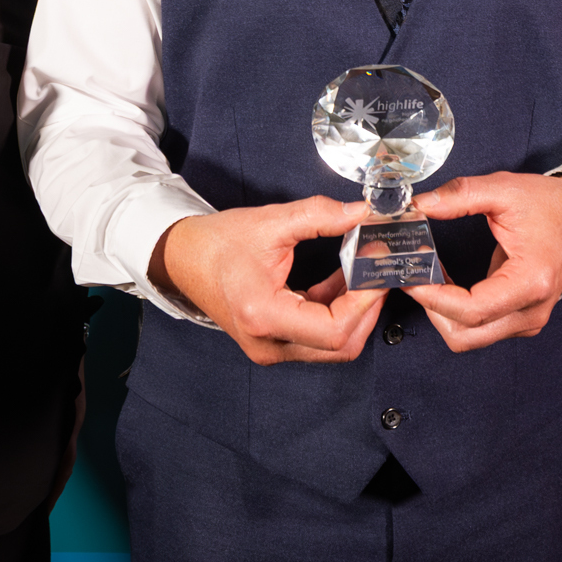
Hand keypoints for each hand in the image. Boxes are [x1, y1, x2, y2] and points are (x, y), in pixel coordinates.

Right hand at [150, 198, 386, 364]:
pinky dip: (338, 312)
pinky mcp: (274, 343)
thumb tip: (361, 212)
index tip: (376, 267)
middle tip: (379, 270)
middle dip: (368, 308)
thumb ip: (319, 215)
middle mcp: (268, 344)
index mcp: (264, 316)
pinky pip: (319, 338)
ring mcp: (271, 348)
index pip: (334, 329)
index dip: (365, 301)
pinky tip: (343, 280)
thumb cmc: (217, 244)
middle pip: (340, 346)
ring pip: (333, 346)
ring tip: (364, 272)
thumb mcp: (270, 222)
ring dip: (356, 311)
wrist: (182, 258)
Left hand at [404, 172, 561, 351]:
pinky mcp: (522, 319)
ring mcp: (528, 320)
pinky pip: (479, 329)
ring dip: (442, 313)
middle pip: (466, 335)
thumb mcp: (505, 190)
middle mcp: (532, 310)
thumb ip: (461, 196)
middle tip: (414, 276)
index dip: (434, 297)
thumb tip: (421, 205)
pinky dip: (456, 312)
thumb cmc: (550, 205)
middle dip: (432, 309)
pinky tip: (446, 283)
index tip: (411, 274)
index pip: (472, 310)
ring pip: (469, 337)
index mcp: (530, 282)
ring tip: (427, 277)